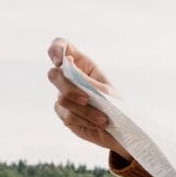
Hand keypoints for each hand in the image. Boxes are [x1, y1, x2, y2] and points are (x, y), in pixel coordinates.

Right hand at [46, 38, 129, 159]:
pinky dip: (84, 119)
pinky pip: (67, 114)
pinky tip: (97, 123)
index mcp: (82, 65)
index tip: (59, 62)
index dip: (55, 49)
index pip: (62, 47)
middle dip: (69, 88)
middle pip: (54, 74)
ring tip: (103, 118)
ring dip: (84, 110)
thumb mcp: (104, 90)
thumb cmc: (116, 105)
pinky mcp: (64, 112)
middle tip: (87, 99)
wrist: (121, 129)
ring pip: (62, 97)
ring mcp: (64, 95)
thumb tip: (66, 61)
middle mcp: (70, 78)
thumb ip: (85, 78)